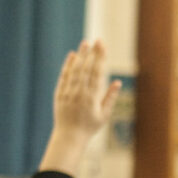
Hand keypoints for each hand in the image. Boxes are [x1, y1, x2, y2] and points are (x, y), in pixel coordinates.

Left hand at [39, 40, 120, 174]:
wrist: (69, 137)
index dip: (101, 58)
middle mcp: (80, 93)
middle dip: (92, 53)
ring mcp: (68, 93)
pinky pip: (64, 77)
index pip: (97, 73)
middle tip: (97, 40)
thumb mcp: (104, 114)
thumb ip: (110, 97)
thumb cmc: (90, 126)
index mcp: (92, 98)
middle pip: (86, 69)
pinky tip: (73, 56)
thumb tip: (117, 82)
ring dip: (81, 56)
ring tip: (85, 43)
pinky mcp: (59, 94)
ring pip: (75, 71)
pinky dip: (68, 66)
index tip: (103, 46)